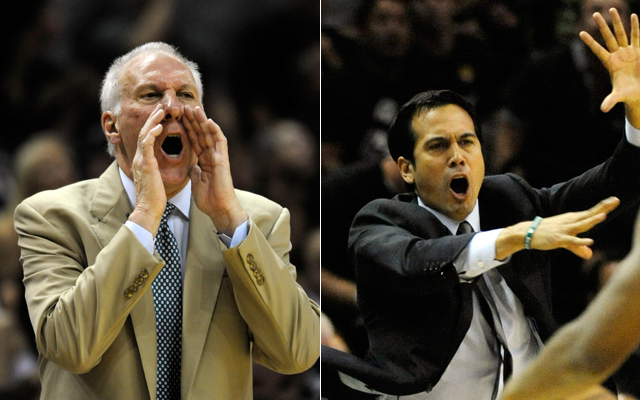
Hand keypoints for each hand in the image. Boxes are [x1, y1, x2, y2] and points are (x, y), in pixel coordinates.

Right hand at [128, 104, 166, 235]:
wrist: (149, 210)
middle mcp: (140, 158)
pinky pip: (147, 144)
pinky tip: (160, 126)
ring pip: (144, 134)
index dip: (153, 126)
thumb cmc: (155, 198)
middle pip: (143, 132)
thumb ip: (156, 169)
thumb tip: (160, 165)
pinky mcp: (145, 164)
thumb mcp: (156, 179)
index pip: (147, 138)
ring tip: (161, 111)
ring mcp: (141, 160)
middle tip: (161, 107)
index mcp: (143, 161)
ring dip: (153, 121)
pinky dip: (152, 133)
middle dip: (152, 118)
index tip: (162, 117)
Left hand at [183, 105, 247, 235]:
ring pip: (209, 134)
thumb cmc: (208, 199)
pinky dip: (214, 130)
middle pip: (201, 134)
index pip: (194, 141)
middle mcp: (211, 156)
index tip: (179, 118)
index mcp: (204, 161)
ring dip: (202, 120)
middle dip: (193, 120)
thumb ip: (195, 171)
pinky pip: (220, 142)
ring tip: (194, 108)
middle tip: (184, 107)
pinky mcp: (223, 159)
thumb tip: (192, 165)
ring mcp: (218, 156)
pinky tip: (208, 120)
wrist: (219, 208)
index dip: (187, 129)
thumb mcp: (197, 182)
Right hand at [496, 197, 619, 259]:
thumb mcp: (564, 240)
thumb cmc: (546, 234)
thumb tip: (589, 254)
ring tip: (604, 216)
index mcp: (571, 220)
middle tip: (615, 200)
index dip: (602, 206)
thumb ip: (578, 247)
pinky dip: (580, 241)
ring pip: (581, 225)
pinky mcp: (558, 239)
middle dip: (602, 208)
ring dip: (592, 220)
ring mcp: (564, 230)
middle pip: (589, 215)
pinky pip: (571, 240)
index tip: (614, 200)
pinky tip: (589, 241)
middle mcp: (569, 222)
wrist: (527, 233)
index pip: (590, 212)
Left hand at [580, 9, 639, 123]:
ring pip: (621, 33)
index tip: (580, 33)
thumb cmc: (626, 94)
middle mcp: (617, 55)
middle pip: (608, 37)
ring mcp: (627, 52)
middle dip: (602, 26)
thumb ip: (610, 101)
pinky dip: (636, 27)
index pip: (597, 50)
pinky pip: (637, 37)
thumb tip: (602, 110)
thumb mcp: (618, 97)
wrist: (638, 92)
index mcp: (610, 64)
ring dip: (617, 21)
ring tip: (611, 8)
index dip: (590, 42)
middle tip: (595, 13)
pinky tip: (634, 16)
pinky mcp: (638, 51)